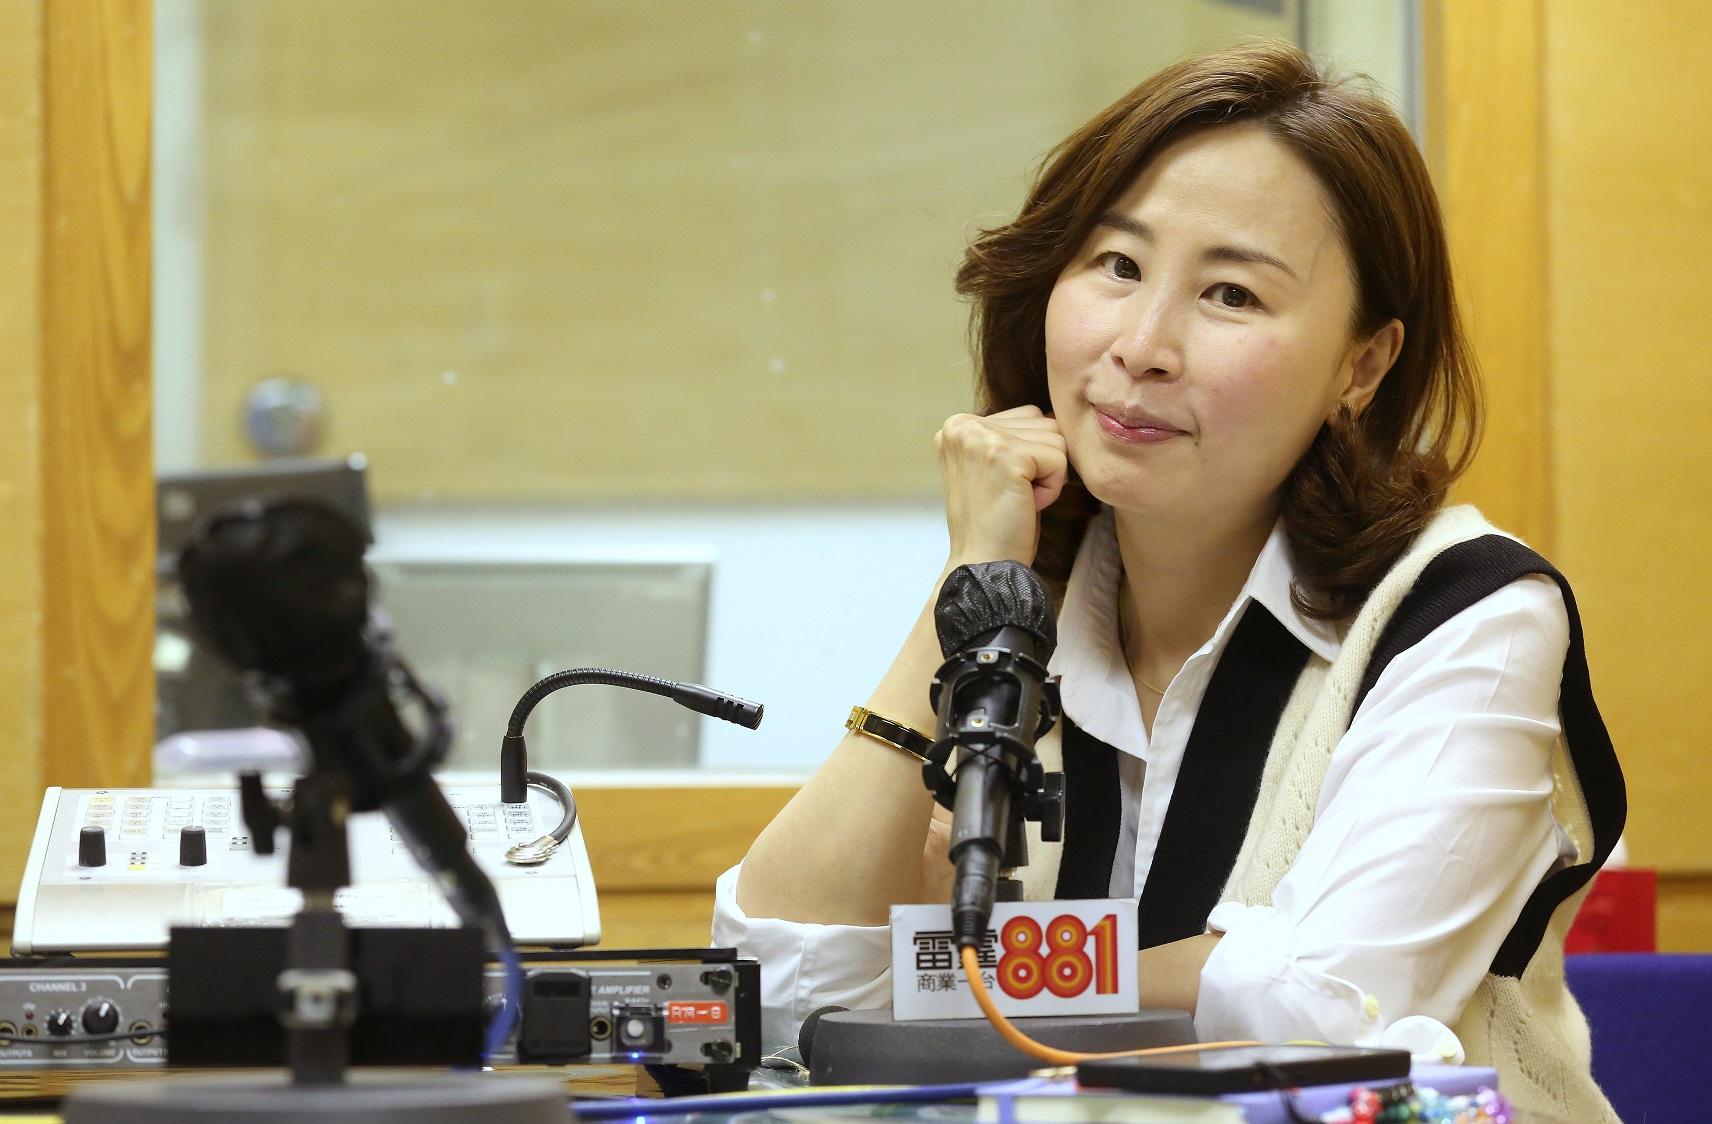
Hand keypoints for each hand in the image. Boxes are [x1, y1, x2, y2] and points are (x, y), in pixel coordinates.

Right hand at [935, 406, 1067, 566]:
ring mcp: (983, 437)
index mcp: (957, 424)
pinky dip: (1052, 489)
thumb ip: (1011, 435)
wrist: (982, 566)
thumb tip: (1054, 414)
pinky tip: (1024, 505)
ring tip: (1016, 500)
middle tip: (1010, 497)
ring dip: (1048, 477)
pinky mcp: (1007, 455)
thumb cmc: (994, 523)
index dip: (1030, 457)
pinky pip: (1060, 459)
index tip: (1002, 488)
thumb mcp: (992, 467)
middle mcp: (963, 424)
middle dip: (1041, 465)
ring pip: (1056, 439)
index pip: (1027, 416)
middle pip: (1044, 423)